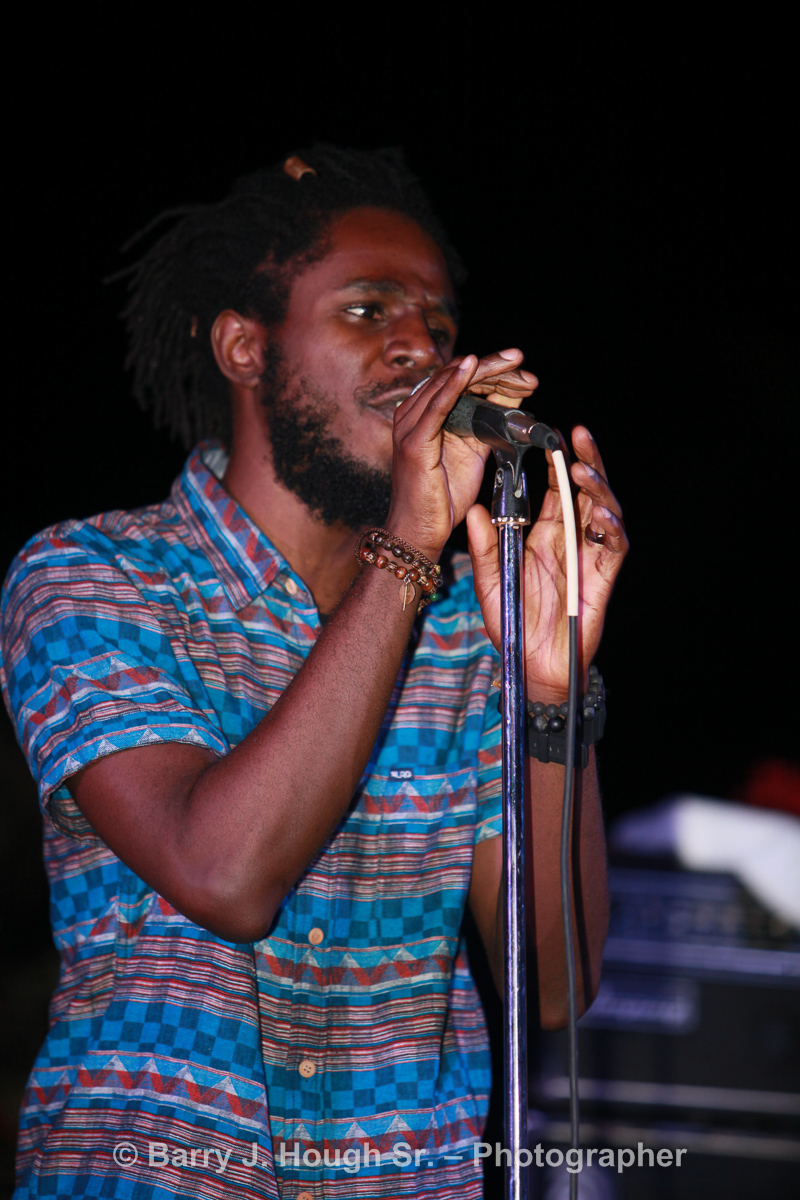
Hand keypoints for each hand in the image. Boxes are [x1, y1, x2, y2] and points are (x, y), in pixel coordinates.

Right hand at [386, 349, 537, 558]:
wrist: (420, 531)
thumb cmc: (444, 496)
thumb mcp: (474, 450)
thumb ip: (488, 423)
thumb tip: (513, 397)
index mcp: (426, 413)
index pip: (460, 379)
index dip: (492, 370)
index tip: (522, 369)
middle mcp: (413, 413)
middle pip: (455, 375)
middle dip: (492, 365)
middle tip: (519, 357)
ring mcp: (410, 426)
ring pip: (448, 383)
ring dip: (483, 369)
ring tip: (511, 361)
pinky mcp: (413, 442)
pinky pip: (436, 406)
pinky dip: (454, 384)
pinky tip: (471, 367)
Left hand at [467, 425, 627, 696]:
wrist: (532, 668)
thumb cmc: (512, 625)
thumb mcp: (490, 582)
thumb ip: (484, 546)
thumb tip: (473, 509)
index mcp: (544, 535)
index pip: (556, 489)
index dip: (556, 461)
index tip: (549, 434)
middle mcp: (570, 541)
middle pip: (584, 492)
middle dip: (584, 461)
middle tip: (577, 434)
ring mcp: (589, 557)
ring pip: (604, 512)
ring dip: (597, 489)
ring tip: (582, 470)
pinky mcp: (602, 578)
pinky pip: (613, 548)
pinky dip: (610, 529)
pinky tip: (599, 514)